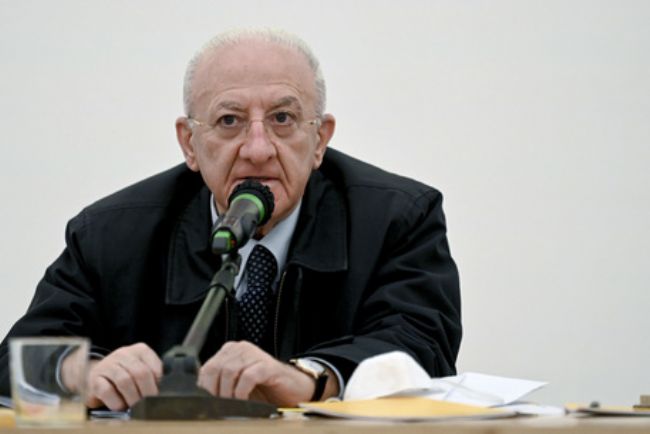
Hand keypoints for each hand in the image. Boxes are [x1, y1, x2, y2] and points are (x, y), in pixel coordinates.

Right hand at [64, 343, 161, 410]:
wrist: (98, 376)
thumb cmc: (126, 375)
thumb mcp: (141, 371)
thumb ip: (152, 377)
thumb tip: (159, 393)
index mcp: (140, 350)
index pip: (155, 366)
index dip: (158, 383)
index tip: (157, 394)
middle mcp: (123, 354)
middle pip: (141, 373)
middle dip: (146, 392)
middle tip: (147, 404)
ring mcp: (108, 365)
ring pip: (124, 381)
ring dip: (132, 398)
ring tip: (135, 407)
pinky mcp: (95, 378)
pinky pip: (107, 391)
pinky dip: (116, 402)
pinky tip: (120, 407)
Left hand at [198, 341, 323, 406]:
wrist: (293, 388)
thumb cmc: (264, 388)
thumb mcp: (236, 386)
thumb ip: (220, 386)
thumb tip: (202, 399)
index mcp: (230, 351)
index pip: (207, 368)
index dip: (204, 388)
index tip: (205, 404)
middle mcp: (241, 348)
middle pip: (215, 368)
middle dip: (214, 391)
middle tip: (218, 407)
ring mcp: (255, 354)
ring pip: (229, 371)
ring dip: (228, 393)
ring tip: (232, 405)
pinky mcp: (267, 365)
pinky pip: (248, 376)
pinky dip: (242, 392)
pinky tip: (244, 401)